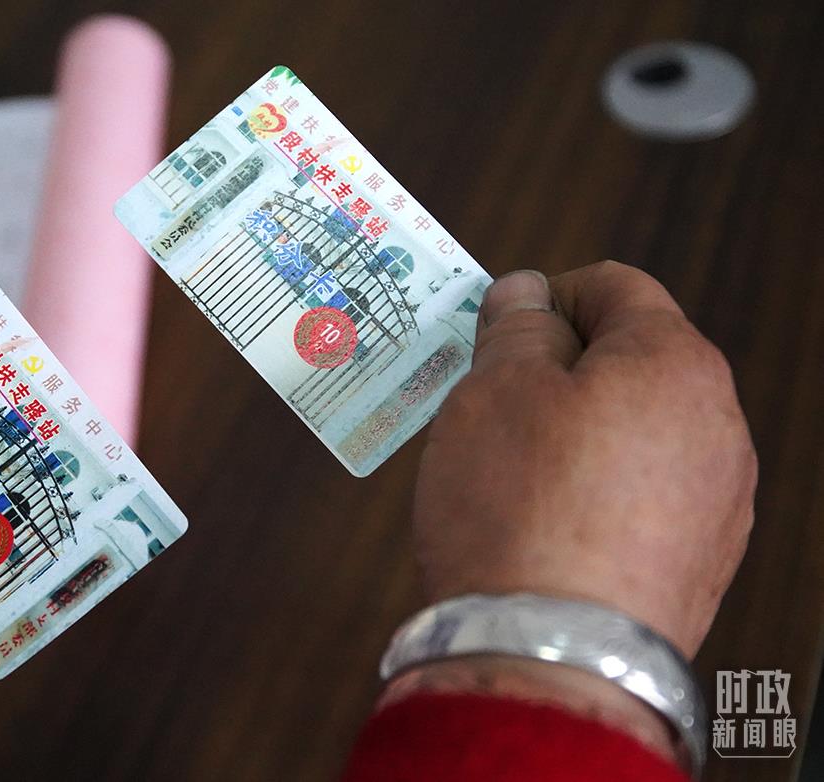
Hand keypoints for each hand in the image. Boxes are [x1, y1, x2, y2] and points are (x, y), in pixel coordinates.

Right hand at [388, 261, 756, 760]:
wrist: (552, 655)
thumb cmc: (518, 511)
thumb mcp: (494, 390)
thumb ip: (517, 327)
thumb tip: (527, 295)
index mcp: (674, 362)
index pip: (615, 286)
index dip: (546, 295)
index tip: (497, 327)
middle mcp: (718, 423)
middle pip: (633, 362)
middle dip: (560, 370)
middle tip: (490, 400)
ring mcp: (719, 498)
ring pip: (639, 432)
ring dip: (578, 433)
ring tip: (510, 472)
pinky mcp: (702, 561)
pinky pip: (645, 497)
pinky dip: (597, 492)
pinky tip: (545, 524)